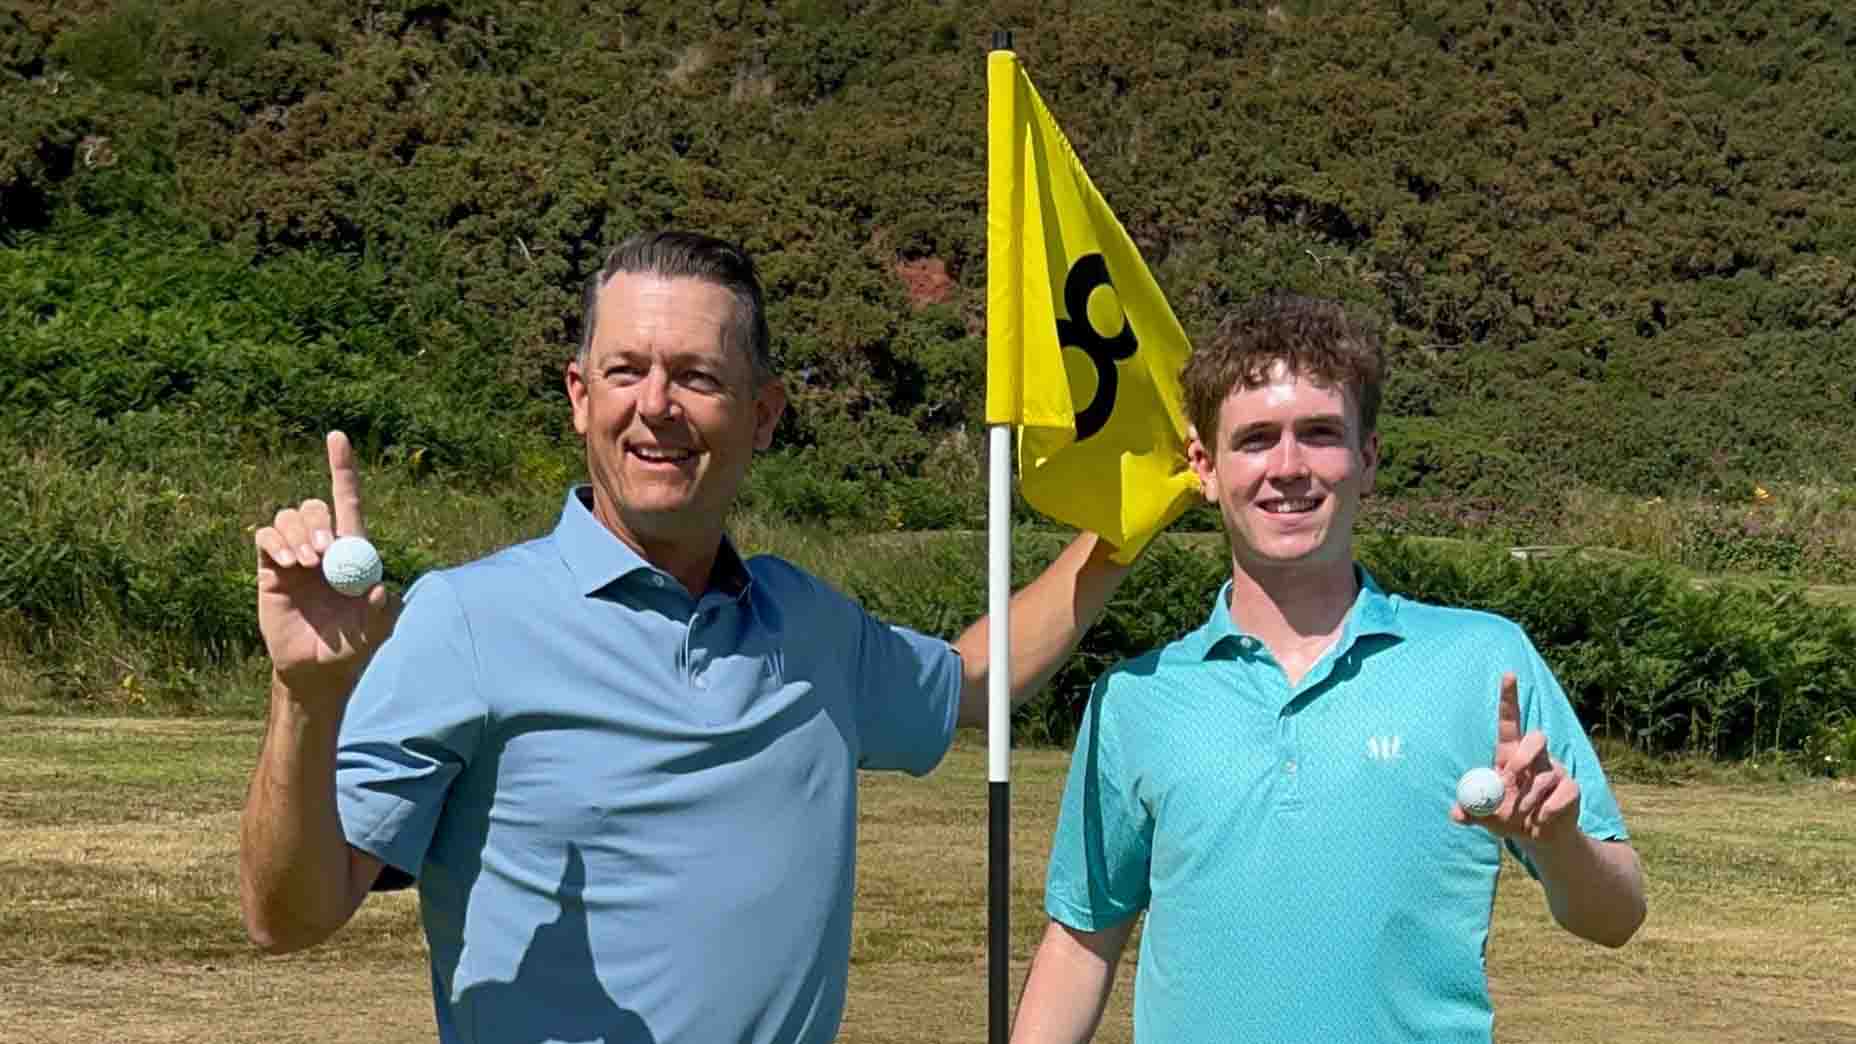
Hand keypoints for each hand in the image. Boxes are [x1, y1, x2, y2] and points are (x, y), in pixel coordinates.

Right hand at [253, 432, 398, 696]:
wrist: (316, 669)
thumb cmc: (352, 647)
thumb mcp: (375, 631)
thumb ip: (381, 610)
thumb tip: (378, 588)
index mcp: (354, 550)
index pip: (348, 500)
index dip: (342, 467)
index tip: (337, 437)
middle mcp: (324, 546)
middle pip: (316, 507)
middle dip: (319, 523)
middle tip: (324, 554)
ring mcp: (296, 555)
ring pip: (289, 517)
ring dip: (298, 534)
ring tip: (306, 565)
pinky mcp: (270, 568)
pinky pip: (265, 538)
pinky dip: (275, 542)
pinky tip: (287, 563)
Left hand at [1451, 671, 1580, 842]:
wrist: (1539, 837)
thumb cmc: (1508, 817)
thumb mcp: (1485, 816)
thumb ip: (1470, 812)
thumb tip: (1456, 813)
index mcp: (1511, 754)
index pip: (1510, 721)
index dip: (1509, 698)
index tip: (1508, 674)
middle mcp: (1536, 757)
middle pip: (1536, 738)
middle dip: (1524, 756)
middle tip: (1510, 776)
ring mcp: (1556, 771)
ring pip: (1545, 776)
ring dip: (1528, 799)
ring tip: (1520, 815)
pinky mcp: (1571, 788)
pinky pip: (1561, 794)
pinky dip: (1546, 811)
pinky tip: (1539, 820)